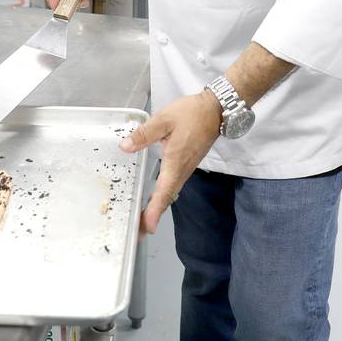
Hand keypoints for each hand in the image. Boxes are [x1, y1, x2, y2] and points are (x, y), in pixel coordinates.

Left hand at [120, 91, 221, 234]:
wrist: (216, 110)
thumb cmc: (191, 114)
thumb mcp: (164, 119)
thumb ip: (144, 134)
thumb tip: (125, 147)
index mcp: (175, 161)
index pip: (163, 191)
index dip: (154, 210)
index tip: (147, 227)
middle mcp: (182, 170)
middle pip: (167, 197)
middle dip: (154, 214)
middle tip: (140, 230)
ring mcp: (187, 168)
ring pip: (171, 192)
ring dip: (158, 206)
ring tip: (144, 218)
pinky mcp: (188, 164)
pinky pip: (174, 185)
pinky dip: (164, 195)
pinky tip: (156, 196)